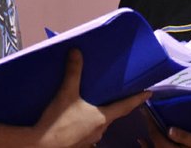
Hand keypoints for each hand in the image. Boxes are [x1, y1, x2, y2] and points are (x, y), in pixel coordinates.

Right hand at [33, 49, 150, 147]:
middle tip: (117, 94)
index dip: (137, 99)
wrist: (41, 145)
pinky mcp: (79, 143)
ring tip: (94, 103)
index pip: (125, 106)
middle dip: (115, 105)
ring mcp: (90, 139)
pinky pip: (88, 130)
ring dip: (99, 114)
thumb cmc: (59, 121)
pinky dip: (87, 122)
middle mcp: (100, 130)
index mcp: (102, 117)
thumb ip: (73, 72)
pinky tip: (78, 116)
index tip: (149, 93)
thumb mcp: (66, 93)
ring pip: (99, 123)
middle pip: (112, 115)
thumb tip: (76, 52)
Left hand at [141, 107, 190, 147]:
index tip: (144, 109)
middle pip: (153, 140)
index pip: (156, 134)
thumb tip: (169, 129)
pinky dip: (147, 147)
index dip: (150, 121)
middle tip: (144, 113)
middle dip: (149, 126)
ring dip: (146, 140)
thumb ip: (185, 137)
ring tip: (142, 128)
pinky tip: (143, 143)